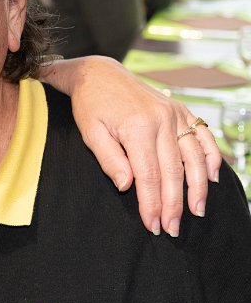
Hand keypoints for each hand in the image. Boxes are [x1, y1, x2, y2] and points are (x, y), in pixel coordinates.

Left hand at [64, 56, 220, 235]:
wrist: (99, 74)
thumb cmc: (91, 105)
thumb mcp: (90, 132)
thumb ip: (109, 160)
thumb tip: (127, 187)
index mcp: (137, 127)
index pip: (148, 175)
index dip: (151, 203)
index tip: (153, 225)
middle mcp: (161, 119)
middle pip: (173, 171)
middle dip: (174, 204)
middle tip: (172, 229)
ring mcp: (174, 113)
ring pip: (194, 157)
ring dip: (198, 187)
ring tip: (196, 211)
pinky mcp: (180, 110)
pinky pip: (203, 136)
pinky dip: (211, 157)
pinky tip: (212, 179)